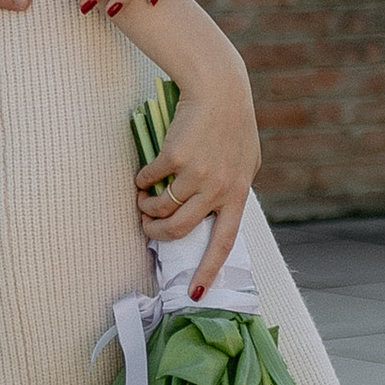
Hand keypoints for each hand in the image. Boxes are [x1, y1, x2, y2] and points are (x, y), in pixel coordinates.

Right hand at [135, 47, 259, 294]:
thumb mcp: (243, 161)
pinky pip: (149, 182)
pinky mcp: (174, 158)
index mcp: (238, 193)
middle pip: (181, 230)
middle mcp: (219, 189)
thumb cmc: (232, 124)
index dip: (207, 270)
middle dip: (158, 235)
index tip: (194, 294)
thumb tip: (215, 216)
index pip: (223, 242)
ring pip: (162, 209)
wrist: (219, 89)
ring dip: (146, 210)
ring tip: (142, 202)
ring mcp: (196, 174)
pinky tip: (141, 177)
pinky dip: (141, 183)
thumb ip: (232, 189)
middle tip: (147, 227)